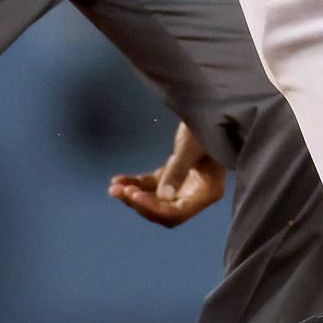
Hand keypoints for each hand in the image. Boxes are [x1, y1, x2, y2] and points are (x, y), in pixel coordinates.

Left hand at [109, 122, 227, 227]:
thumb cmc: (206, 127)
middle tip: (122, 191)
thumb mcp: (191, 148)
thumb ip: (178, 172)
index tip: (135, 196)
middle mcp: (195, 195)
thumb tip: (163, 197)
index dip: (155, 208)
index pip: (178, 212)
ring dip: (133, 196)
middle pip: (164, 211)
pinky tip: (119, 179)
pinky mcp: (172, 175)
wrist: (208, 110)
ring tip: (114, 188)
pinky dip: (135, 184)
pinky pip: (151, 186)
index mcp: (207, 192)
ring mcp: (183, 186)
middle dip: (141, 203)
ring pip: (154, 201)